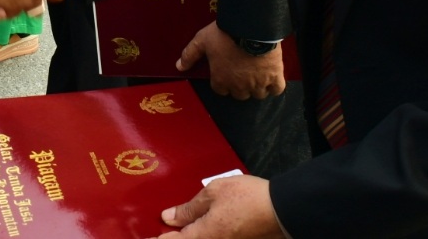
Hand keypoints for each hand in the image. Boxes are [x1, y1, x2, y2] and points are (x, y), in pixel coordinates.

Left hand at [153, 175, 280, 238]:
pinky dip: (202, 232)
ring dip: (190, 232)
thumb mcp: (214, 193)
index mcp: (204, 236)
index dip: (156, 238)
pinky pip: (213, 238)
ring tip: (179, 225)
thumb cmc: (247, 197)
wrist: (283, 210)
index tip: (145, 236)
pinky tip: (199, 224)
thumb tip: (168, 218)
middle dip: (174, 235)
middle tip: (163, 229)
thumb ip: (189, 208)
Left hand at [178, 24, 285, 99]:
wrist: (250, 27)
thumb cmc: (224, 34)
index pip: (221, 90)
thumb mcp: (202, 41)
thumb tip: (179, 66)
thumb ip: (190, 54)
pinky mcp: (274, 76)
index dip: (223, 81)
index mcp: (221, 80)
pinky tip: (272, 78)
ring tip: (257, 74)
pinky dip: (275, 86)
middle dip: (240, 85)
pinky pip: (277, 89)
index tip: (226, 72)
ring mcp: (258, 83)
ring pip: (258, 94)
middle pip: (240, 94)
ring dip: (257, 87)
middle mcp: (239, 86)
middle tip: (242, 71)